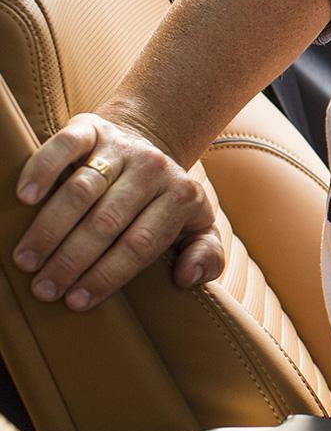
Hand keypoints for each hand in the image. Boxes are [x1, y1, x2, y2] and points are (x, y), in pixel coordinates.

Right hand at [12, 112, 223, 309]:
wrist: (148, 147)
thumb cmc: (165, 204)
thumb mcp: (198, 230)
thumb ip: (206, 257)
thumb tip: (186, 276)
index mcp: (182, 198)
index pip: (140, 245)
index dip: (107, 275)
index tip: (76, 301)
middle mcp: (154, 169)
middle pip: (107, 221)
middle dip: (72, 260)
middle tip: (43, 289)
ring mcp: (122, 147)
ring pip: (82, 190)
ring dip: (50, 228)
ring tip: (25, 260)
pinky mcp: (91, 128)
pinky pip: (65, 146)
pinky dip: (43, 169)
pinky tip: (25, 198)